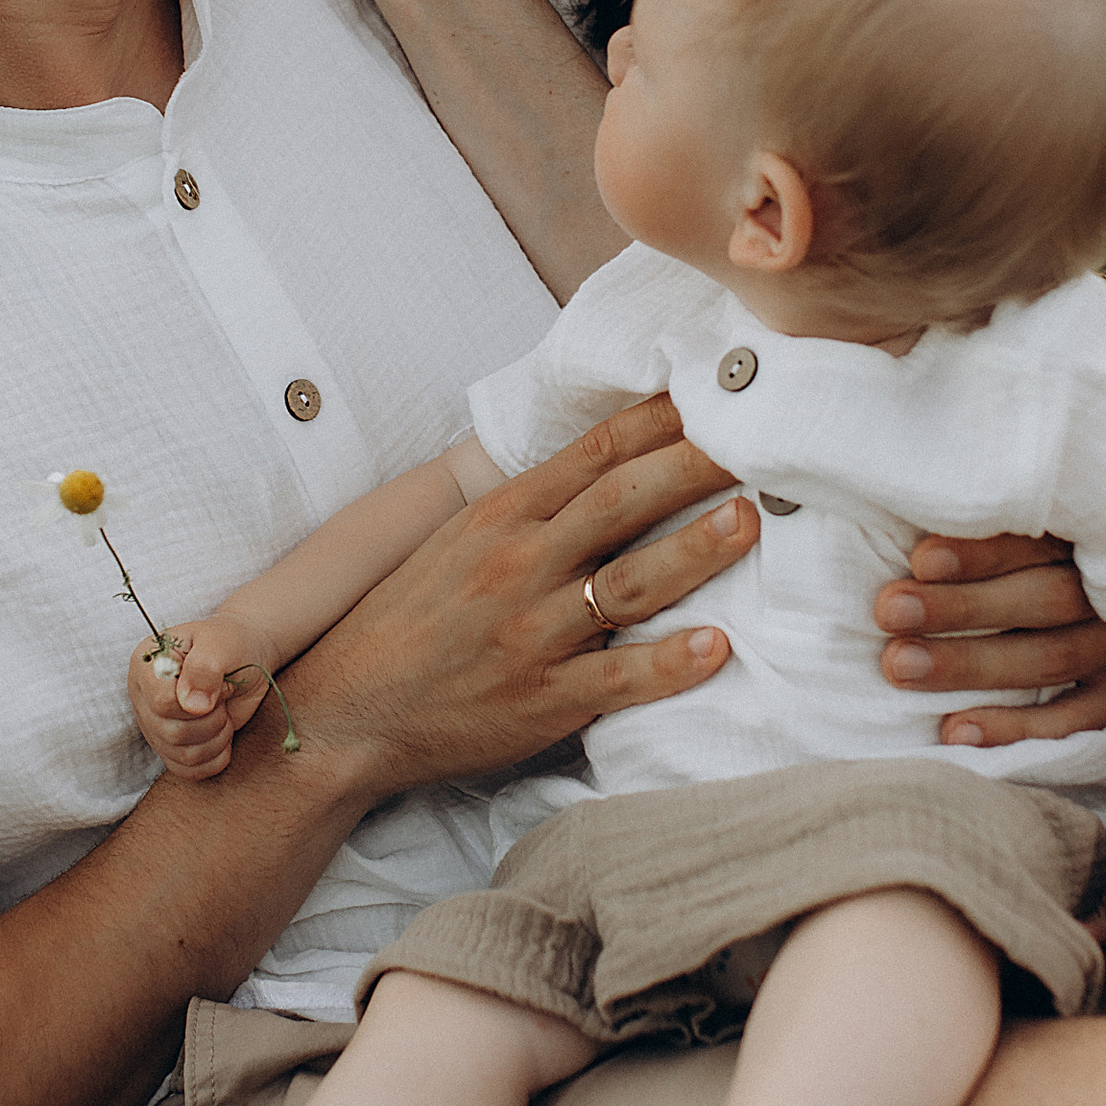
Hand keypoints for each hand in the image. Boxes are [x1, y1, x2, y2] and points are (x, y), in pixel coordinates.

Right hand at [128, 613, 279, 781]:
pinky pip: (189, 770)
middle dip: (211, 721)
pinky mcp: (171, 747)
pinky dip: (215, 758)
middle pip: (172, 733)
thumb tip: (194, 705)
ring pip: (183, 756)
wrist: (244, 654)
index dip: (195, 703)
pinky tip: (222, 735)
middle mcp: (143, 697)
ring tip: (223, 714)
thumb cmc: (231, 644)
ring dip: (216, 739)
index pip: (162, 703)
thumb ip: (205, 667)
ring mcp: (155, 725)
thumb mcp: (222, 643)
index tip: (217, 687)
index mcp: (147, 665)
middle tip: (223, 699)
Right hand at [278, 393, 746, 796]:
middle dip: (695, 465)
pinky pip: (617, 681)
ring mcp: (532, 634)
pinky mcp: (542, 701)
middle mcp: (519, 565)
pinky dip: (668, 665)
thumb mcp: (454, 542)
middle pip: (622, 501)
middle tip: (762, 438)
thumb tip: (603, 468)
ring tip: (751, 520)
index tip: (715, 393)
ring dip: (694, 549)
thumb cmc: (405, 623)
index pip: (594, 453)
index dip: (660, 420)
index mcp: (501, 518)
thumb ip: (527, 508)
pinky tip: (717, 648)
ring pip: (629, 583)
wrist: (343, 712)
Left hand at [874, 531, 1105, 744]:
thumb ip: (978, 525)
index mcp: (1095, 526)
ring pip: (1055, 657)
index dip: (981, 551)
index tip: (919, 560)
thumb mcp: (1005, 530)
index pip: (1042, 537)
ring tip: (901, 666)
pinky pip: (1075, 721)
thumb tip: (905, 515)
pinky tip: (953, 730)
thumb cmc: (1005, 558)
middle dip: (963, 607)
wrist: (1069, 615)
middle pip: (1049, 598)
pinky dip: (1014, 727)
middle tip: (891, 611)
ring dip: (972, 665)